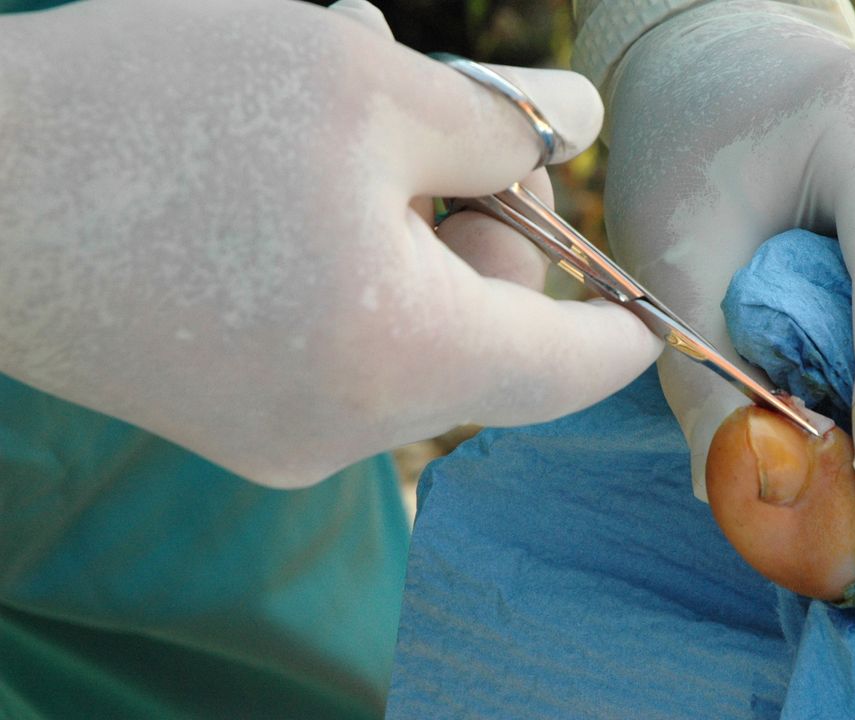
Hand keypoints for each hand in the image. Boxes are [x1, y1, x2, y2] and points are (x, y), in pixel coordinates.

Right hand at [0, 0, 660, 486]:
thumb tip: (579, 129)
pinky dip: (353, 252)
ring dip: (410, 210)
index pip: (578, 366)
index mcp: (408, 362)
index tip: (627, 256)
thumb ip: (496, 119)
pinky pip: (345, 337)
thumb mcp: (359, 82)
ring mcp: (287, 436)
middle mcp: (353, 430)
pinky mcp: (236, 416)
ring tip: (350, 106)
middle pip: (492, 327)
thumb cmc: (152, 115)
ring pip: (416, 320)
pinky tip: (302, 164)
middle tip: (441, 109)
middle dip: (486, 212)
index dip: (621, 305)